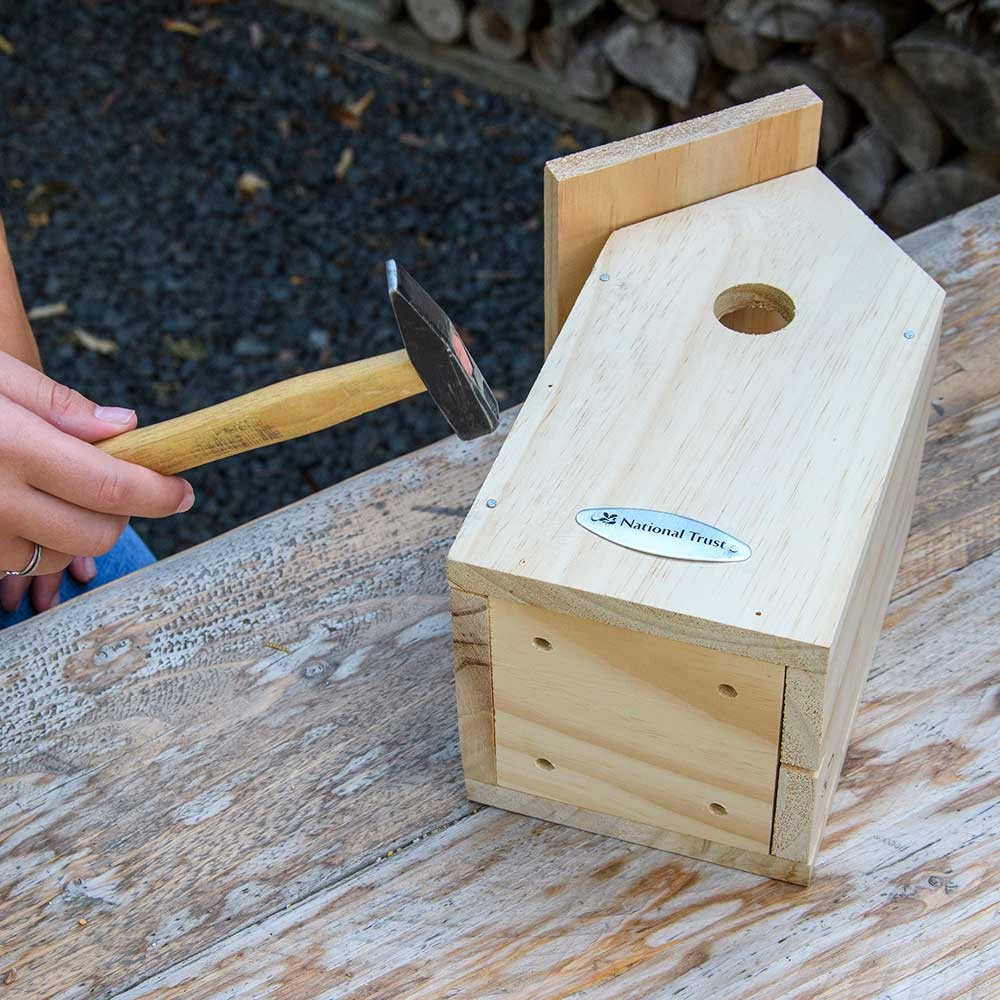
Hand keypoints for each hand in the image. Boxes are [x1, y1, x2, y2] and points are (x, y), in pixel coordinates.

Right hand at [0, 351, 193, 613]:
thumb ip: (59, 405)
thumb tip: (125, 426)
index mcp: (9, 445)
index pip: (109, 486)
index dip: (158, 493)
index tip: (184, 492)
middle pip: (95, 531)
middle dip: (125, 512)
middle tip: (123, 483)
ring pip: (61, 552)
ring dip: (79, 528)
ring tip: (58, 486)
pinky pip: (21, 561)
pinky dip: (40, 540)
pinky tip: (24, 505)